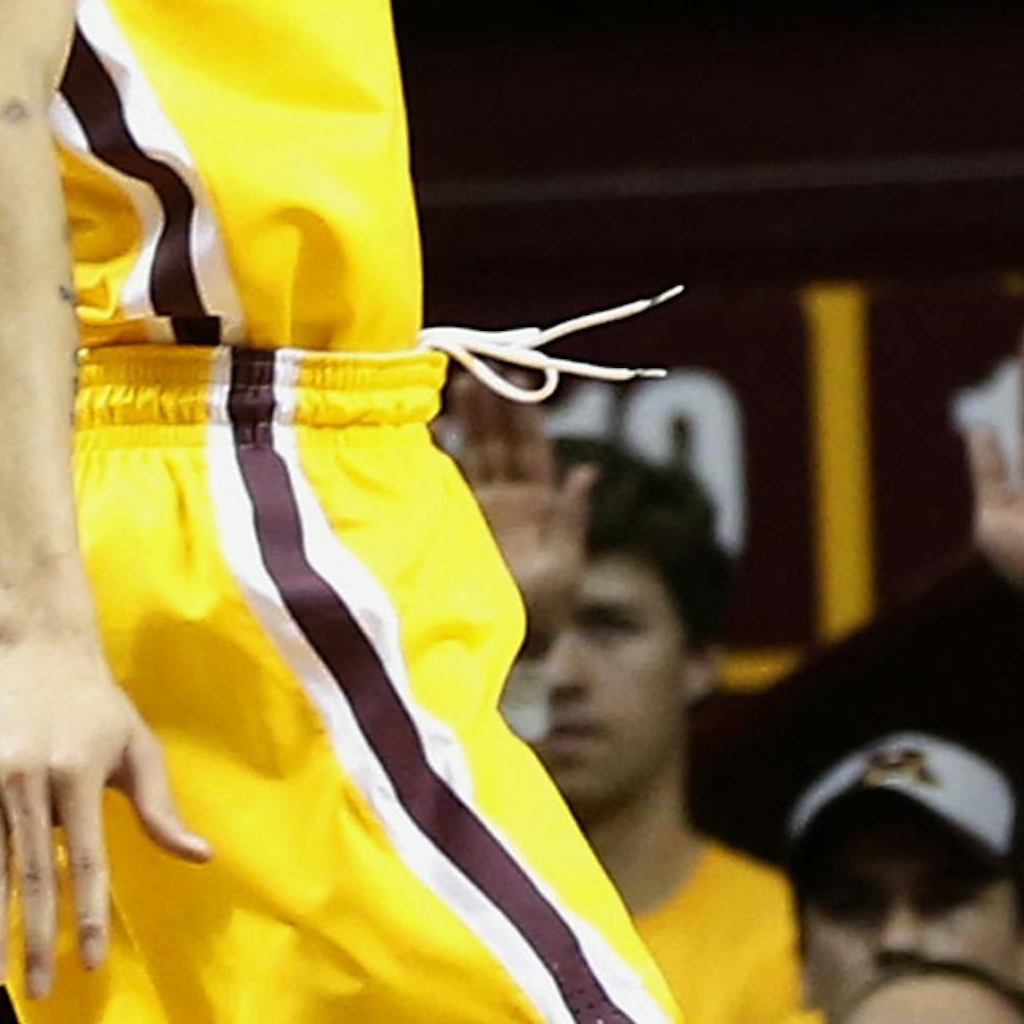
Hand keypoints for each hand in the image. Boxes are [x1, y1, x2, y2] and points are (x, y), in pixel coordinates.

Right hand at [0, 634, 207, 1000]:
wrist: (34, 640)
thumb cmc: (94, 700)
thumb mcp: (135, 744)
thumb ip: (161, 808)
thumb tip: (201, 857)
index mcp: (76, 771)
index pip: (85, 858)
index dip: (90, 913)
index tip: (92, 963)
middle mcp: (27, 776)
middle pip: (33, 871)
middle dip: (36, 936)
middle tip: (38, 989)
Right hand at [452, 377, 591, 657]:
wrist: (502, 654)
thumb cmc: (542, 619)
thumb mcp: (565, 570)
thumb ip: (571, 520)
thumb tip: (588, 471)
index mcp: (542, 507)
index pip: (533, 450)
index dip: (527, 415)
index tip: (521, 378)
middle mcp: (510, 501)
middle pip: (502, 442)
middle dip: (495, 406)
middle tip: (485, 369)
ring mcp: (481, 510)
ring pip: (476, 453)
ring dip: (471, 420)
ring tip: (463, 382)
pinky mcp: (455, 522)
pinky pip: (450, 478)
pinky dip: (443, 451)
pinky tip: (434, 423)